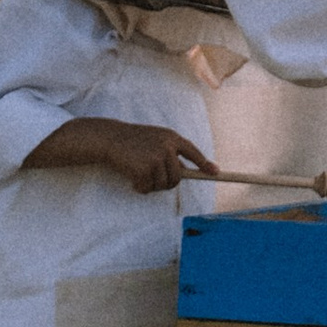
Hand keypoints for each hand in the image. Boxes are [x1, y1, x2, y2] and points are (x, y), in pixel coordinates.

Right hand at [22, 116, 216, 193]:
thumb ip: (169, 153)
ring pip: (163, 184)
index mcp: (172, 137)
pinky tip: (131, 178)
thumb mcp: (155, 140)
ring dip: (151, 185)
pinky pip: (147, 188)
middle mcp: (167, 146)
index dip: (204, 163)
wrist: (110, 138)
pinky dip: (139, 187)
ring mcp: (157, 157)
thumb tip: (182, 173)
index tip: (215, 173)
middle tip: (151, 179)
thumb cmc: (132, 141)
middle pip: (177, 177)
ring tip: (139, 175)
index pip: (193, 151)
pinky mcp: (145, 168)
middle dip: (166, 183)